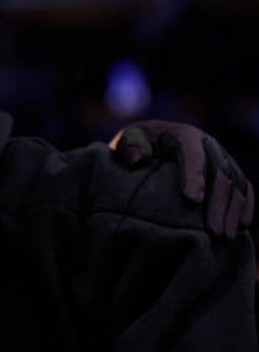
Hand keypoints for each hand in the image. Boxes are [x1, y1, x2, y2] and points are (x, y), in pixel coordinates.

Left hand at [112, 120, 253, 237]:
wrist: (148, 145)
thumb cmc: (136, 146)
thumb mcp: (127, 142)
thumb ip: (129, 147)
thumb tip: (135, 159)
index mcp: (181, 134)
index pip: (192, 152)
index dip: (194, 175)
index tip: (192, 200)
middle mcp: (207, 143)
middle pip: (220, 170)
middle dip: (218, 202)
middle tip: (212, 231)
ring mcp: (221, 157)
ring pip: (236, 182)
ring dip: (233, 210)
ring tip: (224, 237)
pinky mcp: (229, 171)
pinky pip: (244, 188)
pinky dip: (245, 206)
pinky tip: (240, 227)